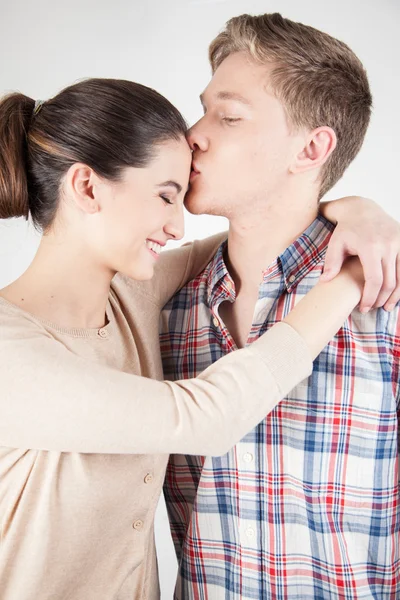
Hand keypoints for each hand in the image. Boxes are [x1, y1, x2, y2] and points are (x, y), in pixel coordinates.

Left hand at [319, 196, 399, 312]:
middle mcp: (388, 244)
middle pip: (390, 281)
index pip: (374, 279)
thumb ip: (331, 262)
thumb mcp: (335, 244)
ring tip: (385, 306)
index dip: (370, 297)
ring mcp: (399, 242)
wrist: (362, 209)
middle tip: (372, 308)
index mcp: (370, 246)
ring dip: (395, 295)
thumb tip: (324, 281)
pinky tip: (394, 294)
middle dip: (381, 299)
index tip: (364, 308)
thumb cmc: (345, 230)